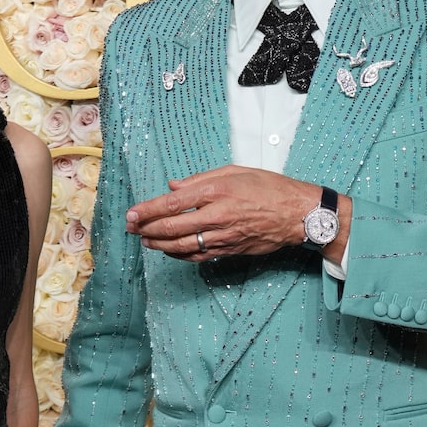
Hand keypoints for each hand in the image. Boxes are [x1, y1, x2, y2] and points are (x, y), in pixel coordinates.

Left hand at [128, 166, 348, 264]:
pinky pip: (197, 255)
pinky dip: (178, 254)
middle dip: (146, 228)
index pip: (172, 204)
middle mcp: (216, 215)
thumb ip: (200, 179)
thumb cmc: (269, 188)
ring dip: (158, 244)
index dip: (147, 210)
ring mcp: (222, 236)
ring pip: (181, 245)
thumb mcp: (235, 171)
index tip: (131, 213)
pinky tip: (168, 250)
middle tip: (130, 228)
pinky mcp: (228, 250)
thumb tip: (173, 187)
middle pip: (171, 227)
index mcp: (216, 191)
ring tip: (144, 240)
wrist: (297, 214)